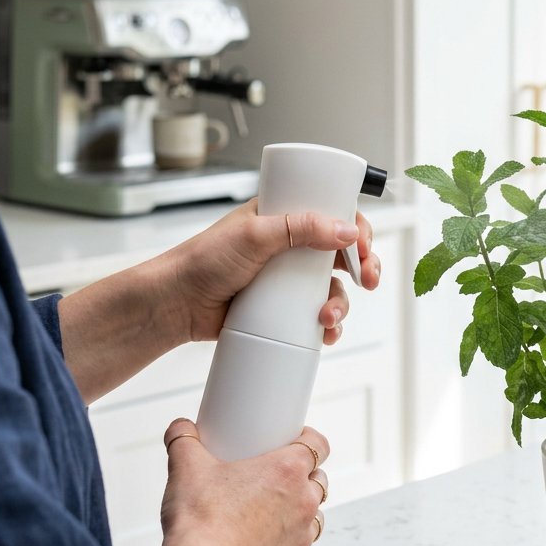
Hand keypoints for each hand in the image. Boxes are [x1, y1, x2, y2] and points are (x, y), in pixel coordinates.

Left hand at [158, 200, 380, 346]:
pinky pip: (316, 314)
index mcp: (283, 217)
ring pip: (332, 288)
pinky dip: (328, 324)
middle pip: (341, 253)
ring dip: (341, 303)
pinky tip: (325, 331)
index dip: (356, 228)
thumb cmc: (203, 261)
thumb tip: (346, 230)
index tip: (364, 248)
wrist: (175, 305)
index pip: (332, 214)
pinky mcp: (282, 308)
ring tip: (328, 317)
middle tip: (370, 280)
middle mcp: (289, 246)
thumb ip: (300, 228)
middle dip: (363, 267)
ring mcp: (287, 279)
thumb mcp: (254, 235)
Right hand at [158, 420, 329, 545]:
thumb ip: (183, 440)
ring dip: (299, 509)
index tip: (292, 440)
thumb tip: (180, 427)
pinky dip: (286, 542)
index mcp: (288, 470)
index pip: (318, 444)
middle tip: (273, 475)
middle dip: (303, 474)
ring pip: (314, 515)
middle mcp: (304, 502)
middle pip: (318, 479)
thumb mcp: (186, 467)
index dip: (308, 438)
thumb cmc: (200, 519)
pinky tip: (262, 540)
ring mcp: (301, 537)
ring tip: (271, 508)